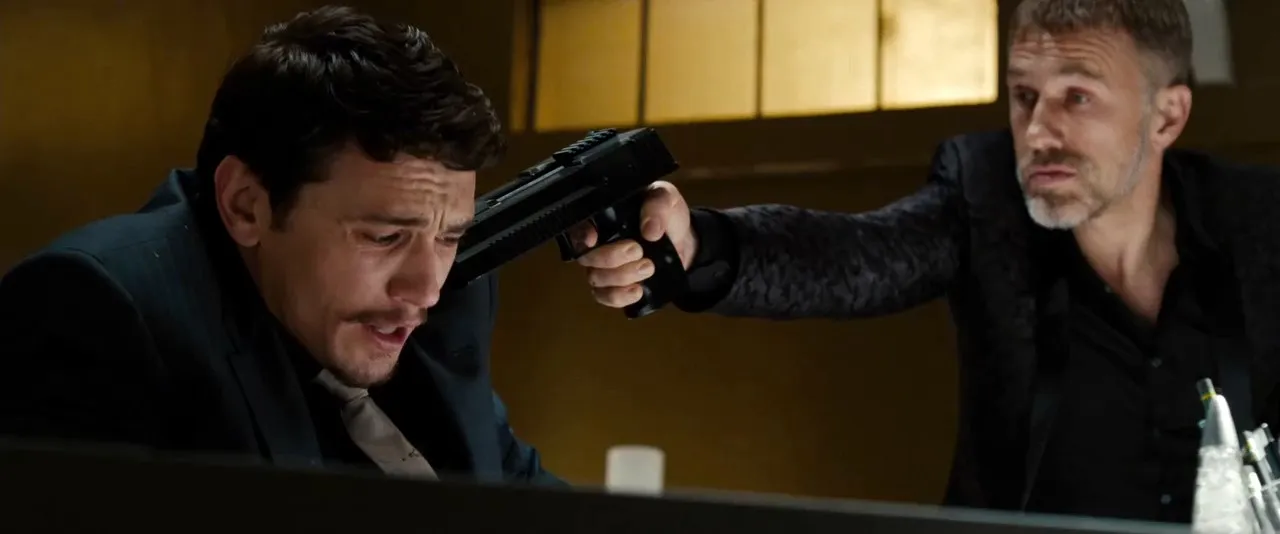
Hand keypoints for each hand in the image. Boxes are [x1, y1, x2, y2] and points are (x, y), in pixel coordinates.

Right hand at [571, 181, 696, 307]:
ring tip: (648, 267)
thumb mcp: (667, 199)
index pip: (578, 227)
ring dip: (621, 276)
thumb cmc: (666, 216)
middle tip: (638, 250)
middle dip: (610, 257)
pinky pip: (606, 298)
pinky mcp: (616, 288)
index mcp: (603, 218)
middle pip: (586, 258)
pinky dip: (620, 296)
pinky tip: (638, 290)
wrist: (682, 242)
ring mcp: (604, 269)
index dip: (580, 236)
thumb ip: (658, 206)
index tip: (593, 240)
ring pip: (596, 279)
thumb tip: (650, 230)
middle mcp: (598, 245)